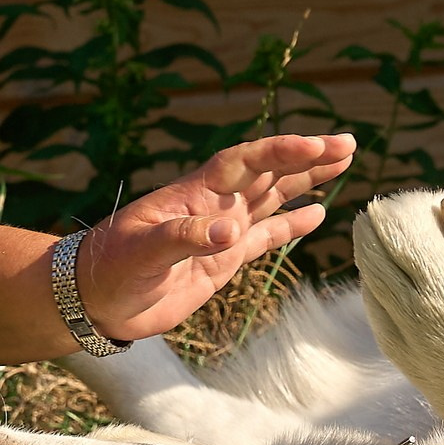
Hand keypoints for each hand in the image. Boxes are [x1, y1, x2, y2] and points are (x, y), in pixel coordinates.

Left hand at [78, 133, 355, 341]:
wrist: (96, 300)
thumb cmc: (111, 269)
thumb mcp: (143, 251)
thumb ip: (185, 237)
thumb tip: (229, 231)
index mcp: (195, 193)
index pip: (245, 162)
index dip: (280, 151)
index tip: (315, 145)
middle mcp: (214, 205)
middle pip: (268, 172)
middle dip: (306, 158)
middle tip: (347, 144)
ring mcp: (221, 231)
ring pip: (272, 198)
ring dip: (306, 181)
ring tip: (343, 164)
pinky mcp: (223, 260)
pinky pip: (266, 236)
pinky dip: (292, 225)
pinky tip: (318, 214)